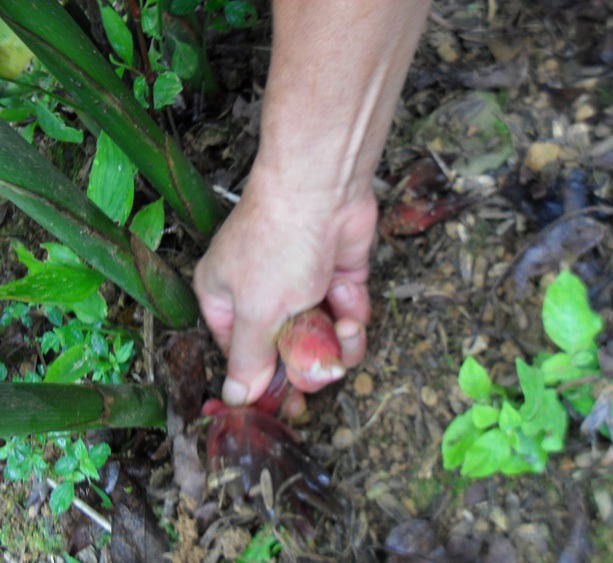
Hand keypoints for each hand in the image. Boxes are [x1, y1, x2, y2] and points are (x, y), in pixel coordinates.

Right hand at [194, 170, 376, 409]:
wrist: (323, 190)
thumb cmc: (277, 242)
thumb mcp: (257, 310)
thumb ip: (249, 358)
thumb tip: (236, 397)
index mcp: (226, 303)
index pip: (243, 360)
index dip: (266, 385)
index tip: (289, 407)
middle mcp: (264, 299)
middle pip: (287, 356)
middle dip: (310, 364)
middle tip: (323, 368)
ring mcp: (303, 290)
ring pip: (323, 341)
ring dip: (338, 341)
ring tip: (343, 325)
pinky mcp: (338, 281)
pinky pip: (347, 318)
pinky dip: (352, 312)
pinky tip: (348, 294)